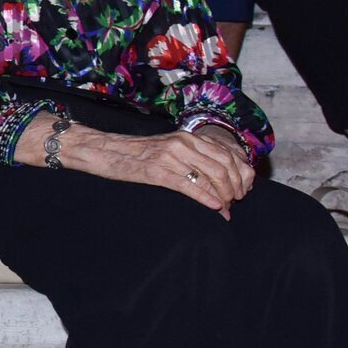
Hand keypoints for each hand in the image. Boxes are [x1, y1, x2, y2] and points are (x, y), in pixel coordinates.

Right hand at [16, 117, 254, 217]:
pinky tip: (215, 208)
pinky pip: (190, 186)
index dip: (241, 175)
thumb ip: (192, 158)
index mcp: (188, 137)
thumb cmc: (137, 154)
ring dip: (224, 196)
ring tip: (225, 209)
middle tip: (235, 204)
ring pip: (212, 177)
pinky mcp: (158, 171)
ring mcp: (171, 156)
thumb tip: (218, 179)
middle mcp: (184, 143)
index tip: (241, 191)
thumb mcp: (169, 149)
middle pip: (225, 167)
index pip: (228, 154)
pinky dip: (207, 199)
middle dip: (235, 188)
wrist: (105, 151)